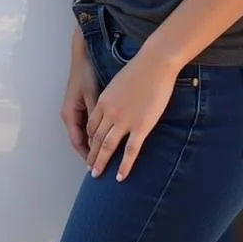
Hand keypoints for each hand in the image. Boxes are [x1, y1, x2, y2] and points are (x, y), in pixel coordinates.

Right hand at [60, 29, 99, 160]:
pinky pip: (88, 126)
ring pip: (84, 134)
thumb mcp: (92, 97)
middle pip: (80, 141)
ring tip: (107, 158)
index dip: (89, 157)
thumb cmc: (87, 75)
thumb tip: (101, 138)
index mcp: (70, 115)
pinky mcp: (82, 105)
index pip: (78, 143)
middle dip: (91, 155)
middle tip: (104, 169)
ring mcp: (75, 110)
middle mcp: (70, 115)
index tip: (99, 168)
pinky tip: (108, 138)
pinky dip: (96, 134)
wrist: (83, 57)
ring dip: (94, 145)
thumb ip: (96, 117)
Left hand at [86, 54, 177, 180]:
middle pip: (95, 139)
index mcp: (103, 102)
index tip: (89, 149)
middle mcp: (109, 113)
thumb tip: (115, 106)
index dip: (88, 140)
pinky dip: (124, 166)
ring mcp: (124, 121)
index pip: (90, 126)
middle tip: (89, 168)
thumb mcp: (118, 84)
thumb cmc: (139, 71)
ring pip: (108, 147)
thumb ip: (114, 98)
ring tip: (97, 176)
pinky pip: (130, 151)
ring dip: (101, 163)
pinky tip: (120, 177)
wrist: (154, 65)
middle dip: (91, 155)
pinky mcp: (140, 127)